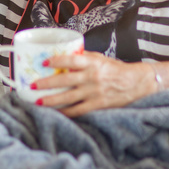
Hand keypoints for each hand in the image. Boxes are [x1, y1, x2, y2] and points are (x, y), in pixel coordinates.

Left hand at [32, 52, 155, 116]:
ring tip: (37, 101)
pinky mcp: (97, 105)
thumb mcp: (101, 58)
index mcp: (93, 63)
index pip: (71, 59)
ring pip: (68, 97)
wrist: (137, 84)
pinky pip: (78, 110)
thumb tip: (64, 55)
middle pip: (65, 80)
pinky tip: (55, 113)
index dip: (56, 61)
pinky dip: (65, 112)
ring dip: (51, 100)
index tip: (44, 62)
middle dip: (46, 83)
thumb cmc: (117, 70)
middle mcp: (92, 77)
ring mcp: (94, 92)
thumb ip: (84, 57)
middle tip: (32, 85)